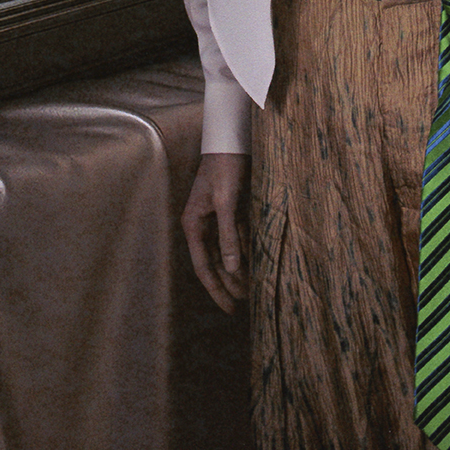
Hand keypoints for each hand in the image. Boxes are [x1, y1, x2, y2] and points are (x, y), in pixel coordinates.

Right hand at [181, 152, 250, 312]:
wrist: (231, 140)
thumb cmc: (224, 168)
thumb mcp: (226, 203)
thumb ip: (229, 235)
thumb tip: (232, 268)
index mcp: (194, 225)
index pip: (204, 267)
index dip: (217, 289)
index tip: (229, 308)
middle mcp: (202, 225)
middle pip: (215, 263)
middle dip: (229, 284)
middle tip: (245, 305)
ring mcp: (217, 218)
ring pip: (227, 252)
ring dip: (238, 270)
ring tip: (253, 290)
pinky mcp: (231, 211)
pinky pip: (238, 239)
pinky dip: (246, 252)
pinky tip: (256, 264)